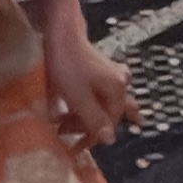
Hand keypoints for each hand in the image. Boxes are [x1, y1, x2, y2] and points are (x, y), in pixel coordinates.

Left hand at [42, 26, 140, 146]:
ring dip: (85, 116)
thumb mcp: (78, 98)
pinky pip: (98, 95)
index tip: (73, 147)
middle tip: (63, 131)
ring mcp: (113, 75)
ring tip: (65, 124)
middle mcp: (120, 82)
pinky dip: (85, 104)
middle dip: (86, 126)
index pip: (110, 122)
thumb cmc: (69, 66)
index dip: (92, 137)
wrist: (62, 35)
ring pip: (103, 104)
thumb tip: (110, 140)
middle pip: (108, 113)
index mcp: (118, 90)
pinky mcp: (101, 71)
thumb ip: (94, 119)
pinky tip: (72, 108)